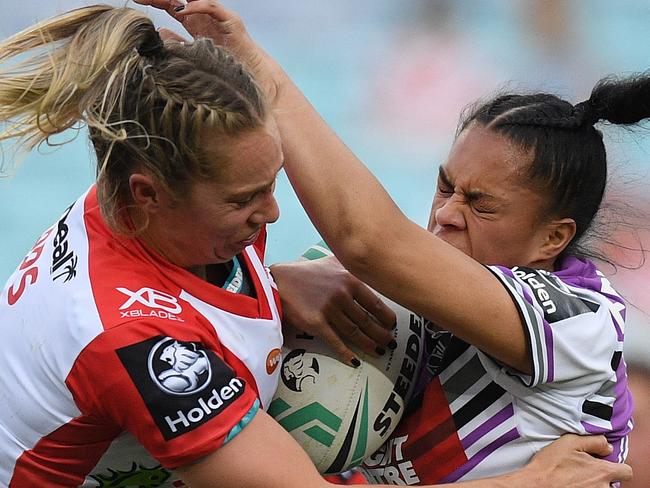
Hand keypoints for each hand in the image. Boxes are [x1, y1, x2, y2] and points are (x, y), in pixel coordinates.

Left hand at [134, 0, 281, 101]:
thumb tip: (157, 38)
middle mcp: (204, 18)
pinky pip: (212, 7)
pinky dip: (197, 6)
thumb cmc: (225, 74)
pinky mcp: (231, 21)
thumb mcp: (193, 59)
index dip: (154, 1)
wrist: (253, 83)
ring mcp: (217, 17)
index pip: (170, 6)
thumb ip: (177, 47)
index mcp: (193, 25)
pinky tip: (182, 9)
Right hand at [270, 257, 395, 366]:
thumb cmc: (307, 272)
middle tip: (390, 343)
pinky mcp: (316, 323)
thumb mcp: (332, 262)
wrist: (279, 282)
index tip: (392, 325)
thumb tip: (369, 268)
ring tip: (379, 351)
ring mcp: (329, 309)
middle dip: (381, 334)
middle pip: (367, 320)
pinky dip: (346, 353)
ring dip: (369, 344)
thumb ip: (351, 267)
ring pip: (354, 332)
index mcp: (349, 279)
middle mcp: (342, 295)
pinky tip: (354, 361)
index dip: (386, 317)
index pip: (374, 303)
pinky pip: (335, 341)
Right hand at [510, 434, 631, 486]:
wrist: (536, 484)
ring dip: (594, 485)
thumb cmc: (550, 465)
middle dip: (603, 477)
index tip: (604, 465)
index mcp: (602, 472)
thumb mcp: (569, 442)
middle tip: (585, 472)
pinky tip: (572, 485)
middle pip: (613, 483)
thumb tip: (607, 446)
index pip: (626, 471)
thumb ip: (594, 441)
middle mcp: (603, 487)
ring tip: (577, 480)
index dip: (617, 466)